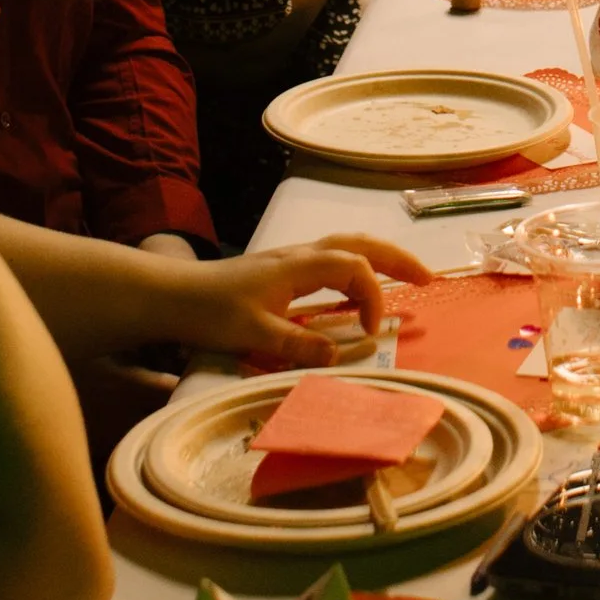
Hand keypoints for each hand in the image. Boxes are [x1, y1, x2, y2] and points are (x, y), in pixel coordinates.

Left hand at [183, 237, 430, 368]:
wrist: (172, 295)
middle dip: (397, 259)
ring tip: (406, 277)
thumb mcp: (252, 334)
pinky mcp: (281, 270)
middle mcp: (300, 255)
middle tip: (428, 278)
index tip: (373, 331)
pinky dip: (356, 267)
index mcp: (299, 266)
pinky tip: (357, 288)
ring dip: (379, 259)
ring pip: (346, 246)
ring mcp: (290, 260)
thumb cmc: (209, 312)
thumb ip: (297, 345)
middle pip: (359, 244)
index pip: (354, 268)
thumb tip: (340, 355)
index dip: (373, 297)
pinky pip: (331, 259)